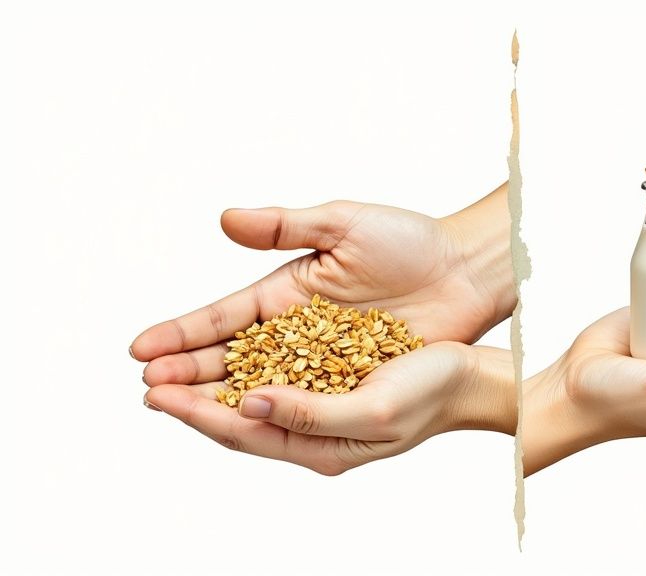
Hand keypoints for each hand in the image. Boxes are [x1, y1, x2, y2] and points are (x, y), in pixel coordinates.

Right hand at [131, 183, 512, 386]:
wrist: (465, 272)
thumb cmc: (409, 241)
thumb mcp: (345, 224)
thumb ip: (286, 225)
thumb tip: (224, 219)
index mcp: (286, 292)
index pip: (224, 317)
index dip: (182, 332)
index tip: (140, 348)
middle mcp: (296, 330)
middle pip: (230, 357)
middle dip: (187, 373)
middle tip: (147, 390)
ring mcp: (322, 360)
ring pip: (261, 385)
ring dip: (219, 399)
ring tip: (176, 411)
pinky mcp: (351, 381)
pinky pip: (305, 402)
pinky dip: (273, 414)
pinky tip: (243, 426)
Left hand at [143, 343, 514, 474]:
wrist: (472, 374)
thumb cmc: (433, 392)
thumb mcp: (373, 408)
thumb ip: (310, 412)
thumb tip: (250, 403)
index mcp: (323, 446)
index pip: (245, 432)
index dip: (197, 413)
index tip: (156, 394)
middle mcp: (317, 427)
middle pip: (240, 416)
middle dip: (193, 399)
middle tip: (149, 381)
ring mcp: (324, 400)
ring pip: (254, 393)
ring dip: (213, 379)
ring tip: (173, 366)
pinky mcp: (334, 372)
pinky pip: (280, 370)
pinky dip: (248, 361)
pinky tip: (229, 349)